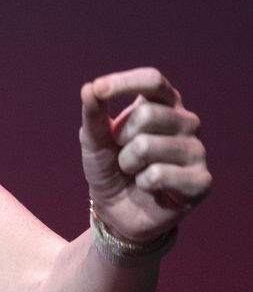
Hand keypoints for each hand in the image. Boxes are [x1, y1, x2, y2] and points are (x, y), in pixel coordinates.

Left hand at [79, 68, 210, 242]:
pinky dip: (143, 183)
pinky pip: (160, 174)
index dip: (125, 82)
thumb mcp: (94, 139)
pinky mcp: (201, 180)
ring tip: (134, 171)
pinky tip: (149, 187)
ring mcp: (196, 151)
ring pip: (149, 145)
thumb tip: (89, 88)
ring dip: (128, 162)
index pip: (152, 81)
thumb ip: (93, 114)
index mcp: (163, 104)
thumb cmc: (109, 166)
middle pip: (147, 113)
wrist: (117, 210)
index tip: (98, 90)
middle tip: (123, 152)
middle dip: (121, 136)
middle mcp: (186, 122)